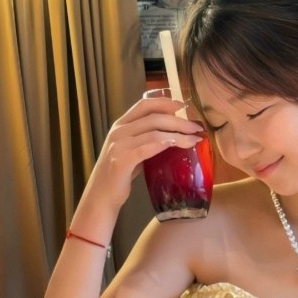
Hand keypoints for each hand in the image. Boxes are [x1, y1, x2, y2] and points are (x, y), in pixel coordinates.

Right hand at [87, 95, 203, 210]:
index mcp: (121, 125)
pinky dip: (166, 144)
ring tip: (194, 139)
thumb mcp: (132, 151)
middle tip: (196, 127)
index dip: (165, 102)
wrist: (101, 196)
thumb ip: (146, 140)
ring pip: (154, 131)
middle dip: (179, 121)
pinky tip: (179, 146)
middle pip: (153, 117)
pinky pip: (148, 147)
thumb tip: (173, 136)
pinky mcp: (122, 160)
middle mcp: (119, 131)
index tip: (183, 106)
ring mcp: (119, 145)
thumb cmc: (119, 175)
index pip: (144, 105)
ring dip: (178, 134)